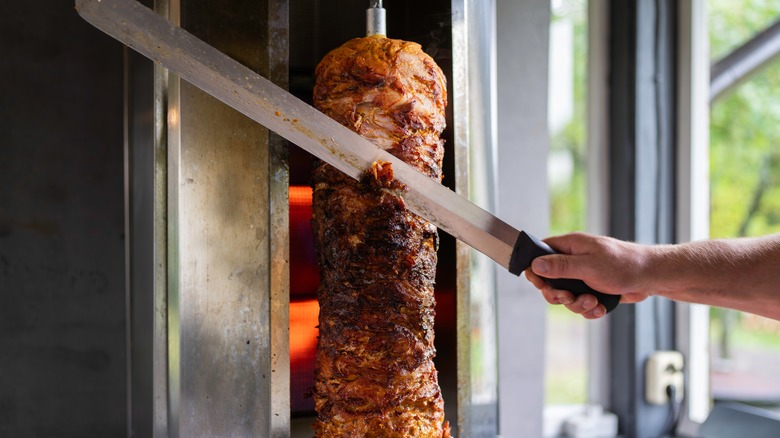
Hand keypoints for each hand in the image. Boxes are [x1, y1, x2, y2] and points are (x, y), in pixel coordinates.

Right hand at [524, 232, 654, 318]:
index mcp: (570, 246)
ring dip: (577, 304)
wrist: (652, 277)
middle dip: (558, 294)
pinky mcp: (593, 289)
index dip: (536, 270)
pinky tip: (600, 307)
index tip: (540, 284)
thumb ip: (561, 266)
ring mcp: (583, 275)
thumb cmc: (623, 265)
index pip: (541, 253)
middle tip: (568, 298)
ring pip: (566, 296)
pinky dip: (589, 309)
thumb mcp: (589, 265)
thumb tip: (535, 265)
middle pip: (550, 280)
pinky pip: (581, 303)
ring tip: (593, 302)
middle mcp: (574, 260)